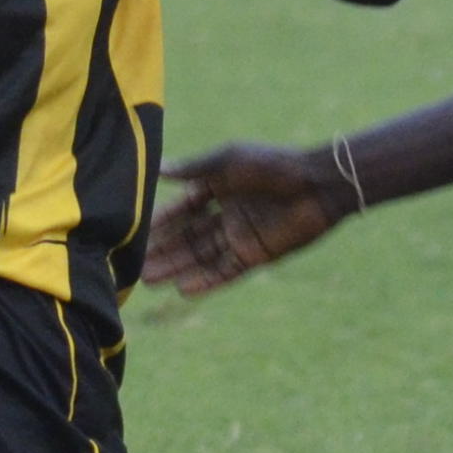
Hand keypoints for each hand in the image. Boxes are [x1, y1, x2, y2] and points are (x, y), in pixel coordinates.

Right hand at [146, 141, 343, 295]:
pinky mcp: (257, 255)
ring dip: (176, 267)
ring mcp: (241, 236)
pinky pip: (226, 271)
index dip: (160, 221)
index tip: (134, 232)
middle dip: (162, 250)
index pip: (182, 208)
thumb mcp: (228, 162)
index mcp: (219, 187)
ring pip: (201, 256)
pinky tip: (183, 290)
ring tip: (148, 280)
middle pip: (188, 236)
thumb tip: (157, 168)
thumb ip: (193, 170)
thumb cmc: (273, 165)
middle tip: (134, 265)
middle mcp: (227, 214)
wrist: (318, 185)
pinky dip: (206, 281)